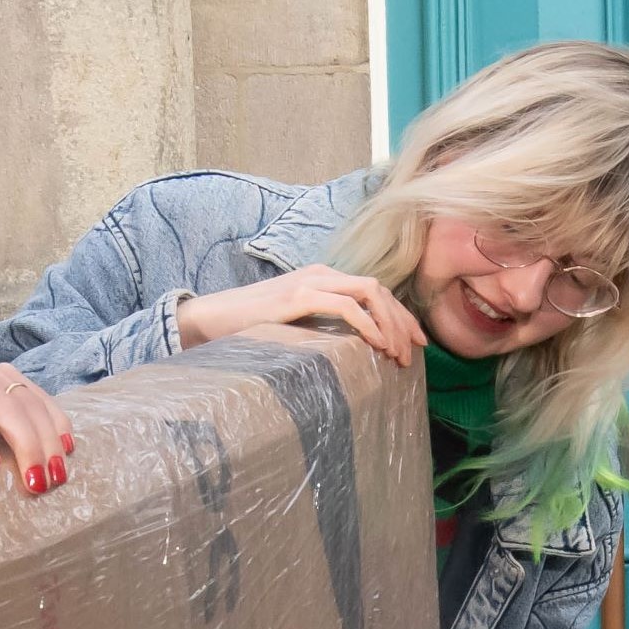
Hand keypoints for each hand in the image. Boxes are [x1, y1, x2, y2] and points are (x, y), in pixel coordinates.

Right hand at [177, 266, 424, 365]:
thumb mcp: (296, 326)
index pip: (375, 292)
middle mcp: (322, 274)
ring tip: (397, 354)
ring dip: (390, 324)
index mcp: (324, 279)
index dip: (401, 316)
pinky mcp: (298, 295)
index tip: (416, 343)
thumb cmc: (251, 328)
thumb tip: (354, 352)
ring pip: (369, 293)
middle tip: (415, 351)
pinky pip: (346, 305)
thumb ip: (322, 327)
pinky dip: (367, 324)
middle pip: (379, 290)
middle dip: (403, 321)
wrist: (211, 318)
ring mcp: (310, 281)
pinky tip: (376, 345)